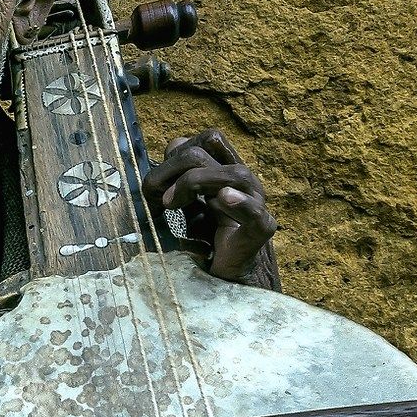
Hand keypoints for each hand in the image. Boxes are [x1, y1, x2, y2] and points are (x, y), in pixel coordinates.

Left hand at [144, 130, 276, 281]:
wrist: (224, 276)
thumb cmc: (207, 236)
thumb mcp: (188, 200)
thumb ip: (181, 174)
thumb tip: (174, 144)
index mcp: (227, 172)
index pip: (210, 139)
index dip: (180, 151)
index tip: (159, 181)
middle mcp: (243, 183)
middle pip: (213, 150)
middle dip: (176, 169)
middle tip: (157, 198)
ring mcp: (255, 204)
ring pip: (235, 173)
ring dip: (195, 182)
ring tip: (172, 204)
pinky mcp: (259, 230)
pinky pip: (256, 212)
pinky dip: (240, 203)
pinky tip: (223, 197)